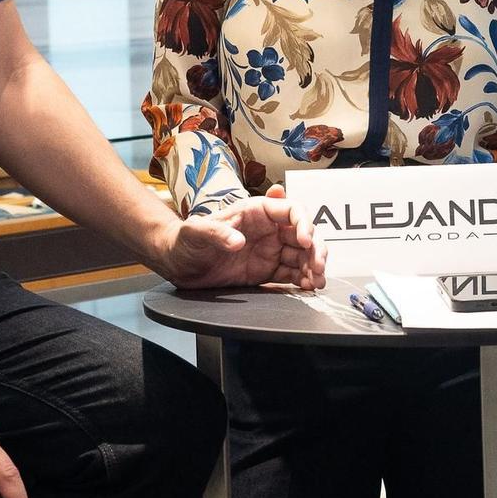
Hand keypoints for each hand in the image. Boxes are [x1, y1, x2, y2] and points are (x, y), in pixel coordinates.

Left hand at [163, 185, 327, 290]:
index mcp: (256, 211)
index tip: (305, 240)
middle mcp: (268, 230)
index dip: (303, 222)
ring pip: (302, 255)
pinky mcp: (267, 272)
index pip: (290, 210)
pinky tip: (309, 288)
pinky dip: (304, 280)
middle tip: (319, 268)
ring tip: (317, 282)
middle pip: (303, 234)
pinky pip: (292, 274)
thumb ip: (215, 233)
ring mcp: (269, 251)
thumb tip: (238, 242)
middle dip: (316, 249)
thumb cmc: (184, 240)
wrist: (177, 264)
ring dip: (314, 266)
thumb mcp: (195, 232)